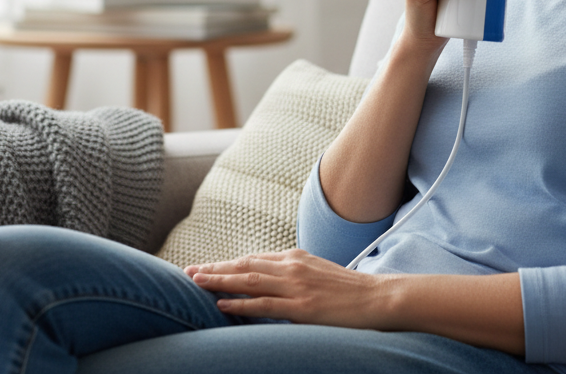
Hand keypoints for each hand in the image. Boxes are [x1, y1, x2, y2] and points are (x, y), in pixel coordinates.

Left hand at [186, 250, 384, 326]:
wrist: (376, 298)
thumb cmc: (348, 290)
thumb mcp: (318, 272)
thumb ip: (294, 273)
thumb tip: (271, 279)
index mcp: (296, 257)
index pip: (253, 259)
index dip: (227, 263)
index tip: (205, 267)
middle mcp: (292, 266)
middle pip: (245, 265)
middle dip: (215, 269)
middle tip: (189, 271)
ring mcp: (296, 286)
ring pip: (249, 280)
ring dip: (220, 281)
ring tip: (197, 282)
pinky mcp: (301, 308)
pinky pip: (264, 304)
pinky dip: (241, 303)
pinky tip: (223, 304)